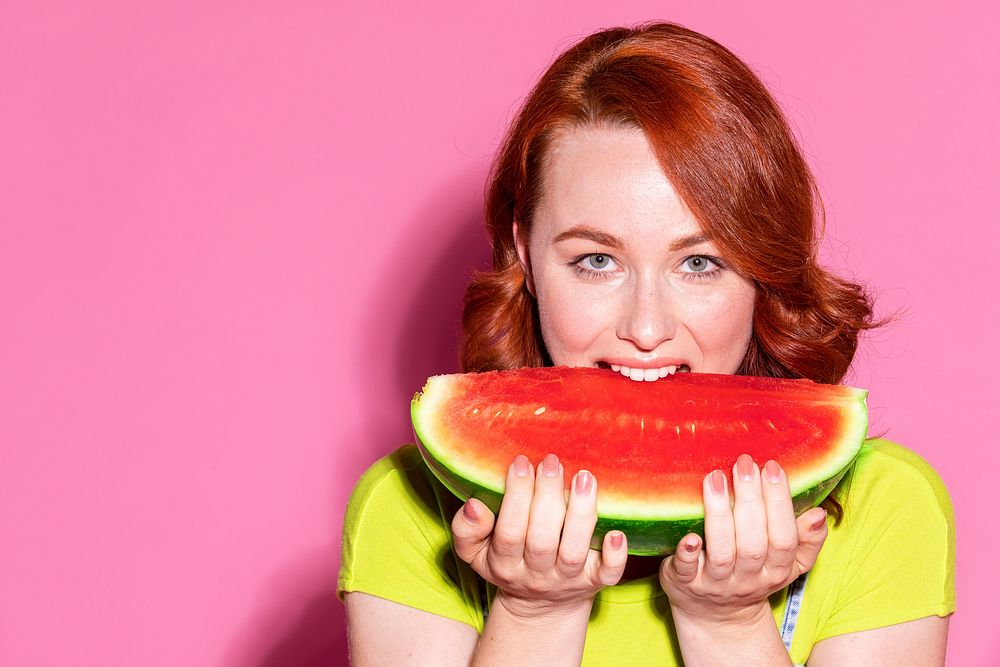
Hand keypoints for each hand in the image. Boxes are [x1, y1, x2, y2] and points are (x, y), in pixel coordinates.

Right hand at [451, 453, 628, 619]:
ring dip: (580, 513)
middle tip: (551, 462)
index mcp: (505, 564)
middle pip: (541, 540)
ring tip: (584, 477)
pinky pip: (607, 575)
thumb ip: (467, 531)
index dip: (515, 497)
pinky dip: (615, 556)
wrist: (542, 606)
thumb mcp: (476, 553)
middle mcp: (536, 575)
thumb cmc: (508, 561)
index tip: (521, 462)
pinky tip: (617, 532)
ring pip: (573, 551)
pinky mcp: (595, 582)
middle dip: (547, 497)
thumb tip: (474, 505)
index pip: (509, 532)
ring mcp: (568, 580)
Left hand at [659, 454, 828, 626]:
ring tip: (715, 478)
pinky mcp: (685, 583)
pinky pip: (687, 569)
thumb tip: (819, 513)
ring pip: (721, 552)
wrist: (716, 616)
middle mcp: (747, 579)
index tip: (772, 466)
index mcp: (776, 570)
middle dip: (750, 500)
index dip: (779, 502)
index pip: (783, 537)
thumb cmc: (752, 574)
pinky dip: (688, 552)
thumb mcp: (786, 564)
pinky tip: (688, 534)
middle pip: (753, 543)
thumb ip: (805, 540)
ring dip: (719, 514)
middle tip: (744, 463)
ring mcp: (715, 583)